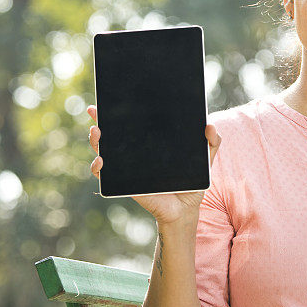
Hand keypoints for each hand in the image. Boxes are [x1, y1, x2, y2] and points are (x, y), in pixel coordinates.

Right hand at [87, 104, 221, 224]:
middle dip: (100, 120)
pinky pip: (105, 175)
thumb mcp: (205, 159)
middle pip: (113, 134)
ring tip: (96, 132)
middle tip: (96, 111)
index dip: (119, 110)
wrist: (185, 208)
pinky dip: (98, 168)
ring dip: (95, 141)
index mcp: (151, 143)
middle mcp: (135, 153)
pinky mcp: (124, 183)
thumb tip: (210, 125)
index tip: (110, 98)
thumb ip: (211, 142)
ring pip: (104, 150)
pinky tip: (100, 162)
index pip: (132, 123)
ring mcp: (127, 167)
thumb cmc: (191, 182)